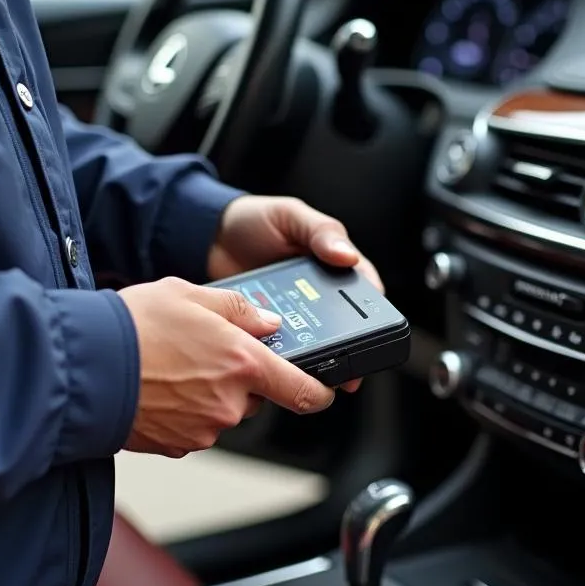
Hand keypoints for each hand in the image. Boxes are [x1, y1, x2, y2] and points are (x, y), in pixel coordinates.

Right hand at [117, 277, 335, 458]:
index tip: (323, 388)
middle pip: (256, 397)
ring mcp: (203, 429)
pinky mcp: (177, 446)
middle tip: (205, 352)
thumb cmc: (130, 328)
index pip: (304, 392)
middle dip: (240, 378)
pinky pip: (195, 426)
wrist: (80, 369)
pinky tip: (159, 386)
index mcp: (242, 363)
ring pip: (223, 411)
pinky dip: (185, 410)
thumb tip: (267, 324)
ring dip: (210, 392)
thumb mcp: (189, 294)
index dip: (320, 391)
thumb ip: (238, 310)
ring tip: (172, 365)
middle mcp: (230, 403)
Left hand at [208, 196, 381, 392]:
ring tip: (306, 369)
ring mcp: (293, 315)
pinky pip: (278, 347)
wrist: (209, 236)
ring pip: (312, 343)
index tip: (373, 336)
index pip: (365, 294)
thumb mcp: (292, 216)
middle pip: (343, 329)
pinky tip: (274, 362)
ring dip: (311, 357)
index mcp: (335, 266)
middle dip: (345, 350)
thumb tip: (348, 256)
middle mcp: (319, 296)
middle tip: (342, 369)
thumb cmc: (256, 220)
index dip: (375, 317)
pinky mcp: (267, 329)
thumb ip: (320, 232)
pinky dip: (278, 356)